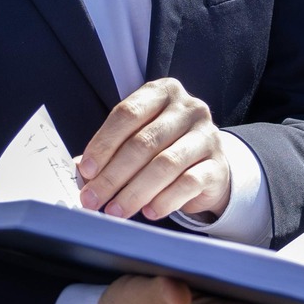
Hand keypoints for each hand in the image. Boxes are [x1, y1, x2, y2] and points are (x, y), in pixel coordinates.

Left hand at [78, 78, 230, 221]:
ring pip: (164, 165)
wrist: (207, 165)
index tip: (86, 171)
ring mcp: (206, 136)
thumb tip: (85, 175)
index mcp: (163, 92)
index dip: (103, 144)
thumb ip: (113, 151)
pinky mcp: (217, 165)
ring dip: (134, 192)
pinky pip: (187, 183)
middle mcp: (188, 109)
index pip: (127, 114)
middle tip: (94, 199)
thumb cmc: (164, 147)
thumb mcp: (138, 138)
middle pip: (143, 142)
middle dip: (113, 175)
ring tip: (116, 210)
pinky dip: (164, 200)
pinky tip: (148, 212)